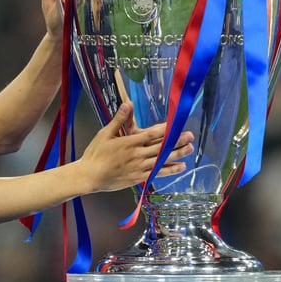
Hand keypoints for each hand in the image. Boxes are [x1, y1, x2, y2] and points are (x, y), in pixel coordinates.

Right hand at [79, 102, 194, 192]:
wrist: (90, 176)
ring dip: (177, 155)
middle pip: (160, 147)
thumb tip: (128, 103)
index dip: (166, 130)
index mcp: (129, 142)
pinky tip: (180, 167)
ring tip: (190, 150)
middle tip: (191, 136)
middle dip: (176, 141)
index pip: (152, 134)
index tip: (177, 125)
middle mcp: (137, 155)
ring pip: (161, 160)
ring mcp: (139, 167)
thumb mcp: (104, 134)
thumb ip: (119, 119)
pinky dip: (170, 170)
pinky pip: (157, 173)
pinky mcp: (138, 178)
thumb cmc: (96, 154)